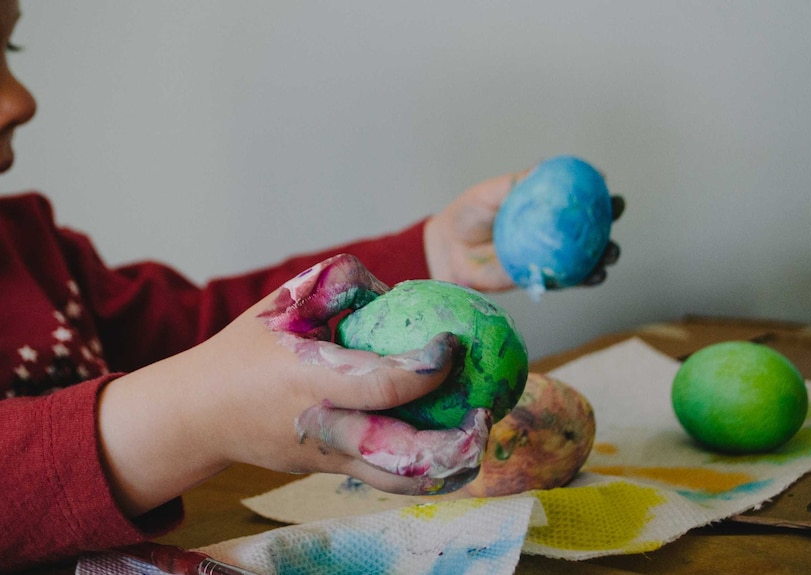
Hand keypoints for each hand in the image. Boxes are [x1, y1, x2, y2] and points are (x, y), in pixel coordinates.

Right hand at [98, 255, 490, 517]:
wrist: (201, 414)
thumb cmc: (245, 351)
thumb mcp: (284, 302)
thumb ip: (340, 284)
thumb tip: (399, 290)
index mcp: (309, 381)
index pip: (382, 386)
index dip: (427, 368)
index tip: (451, 344)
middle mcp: (323, 428)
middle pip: (400, 455)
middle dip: (453, 444)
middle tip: (485, 414)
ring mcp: (328, 459)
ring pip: (399, 481)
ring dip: (448, 468)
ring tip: (480, 440)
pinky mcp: (332, 472)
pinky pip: (387, 478)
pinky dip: (425, 470)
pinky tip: (452, 447)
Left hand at [424, 167, 624, 290]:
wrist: (449, 248)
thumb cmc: (470, 214)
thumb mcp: (492, 192)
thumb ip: (518, 183)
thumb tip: (545, 166)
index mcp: (544, 206)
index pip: (578, 198)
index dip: (597, 192)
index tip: (607, 186)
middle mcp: (551, 231)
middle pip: (590, 227)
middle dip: (609, 223)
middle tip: (614, 217)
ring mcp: (548, 255)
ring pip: (586, 256)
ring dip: (605, 255)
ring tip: (610, 253)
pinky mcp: (541, 278)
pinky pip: (568, 280)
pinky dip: (584, 279)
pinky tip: (594, 276)